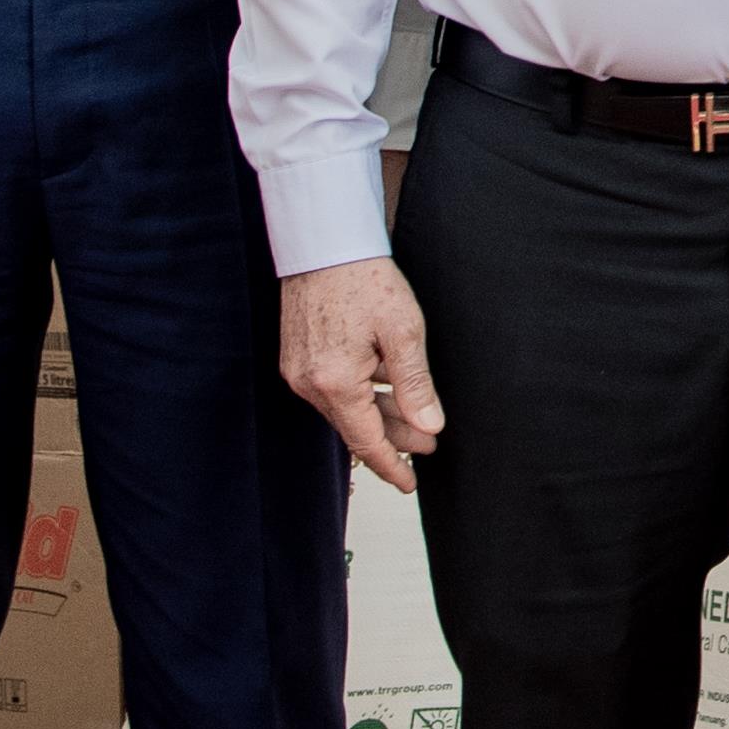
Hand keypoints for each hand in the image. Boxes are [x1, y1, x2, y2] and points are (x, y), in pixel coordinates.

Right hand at [279, 257, 446, 492]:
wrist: (323, 244)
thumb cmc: (364, 280)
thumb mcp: (403, 332)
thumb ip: (415, 384)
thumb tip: (430, 426)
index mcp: (335, 383)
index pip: (366, 440)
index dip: (391, 465)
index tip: (409, 484)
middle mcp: (309, 384)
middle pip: (356, 426)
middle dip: (395, 439)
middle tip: (429, 446)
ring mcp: (300, 371)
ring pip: (347, 408)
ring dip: (381, 416)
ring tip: (418, 421)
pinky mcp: (298, 357)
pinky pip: (334, 389)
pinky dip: (363, 395)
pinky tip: (388, 391)